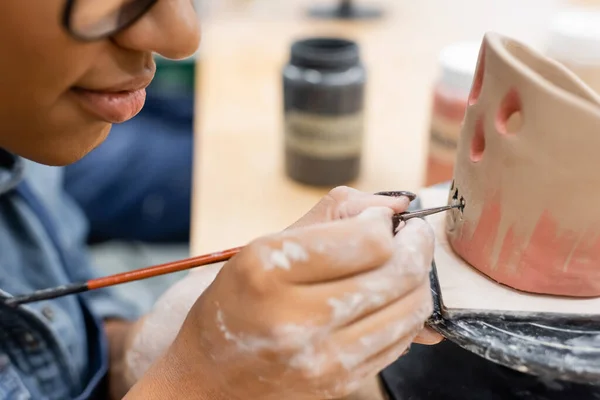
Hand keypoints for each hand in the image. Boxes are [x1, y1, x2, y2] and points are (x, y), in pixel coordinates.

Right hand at [162, 187, 438, 398]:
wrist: (210, 375)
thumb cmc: (238, 300)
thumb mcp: (267, 244)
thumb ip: (335, 213)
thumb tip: (398, 204)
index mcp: (269, 270)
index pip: (369, 241)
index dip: (385, 222)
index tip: (381, 219)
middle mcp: (295, 319)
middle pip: (398, 274)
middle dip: (417, 245)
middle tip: (412, 234)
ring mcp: (321, 359)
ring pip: (410, 310)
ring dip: (418, 279)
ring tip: (404, 265)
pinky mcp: (341, 383)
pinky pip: (402, 341)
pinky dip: (406, 313)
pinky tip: (390, 299)